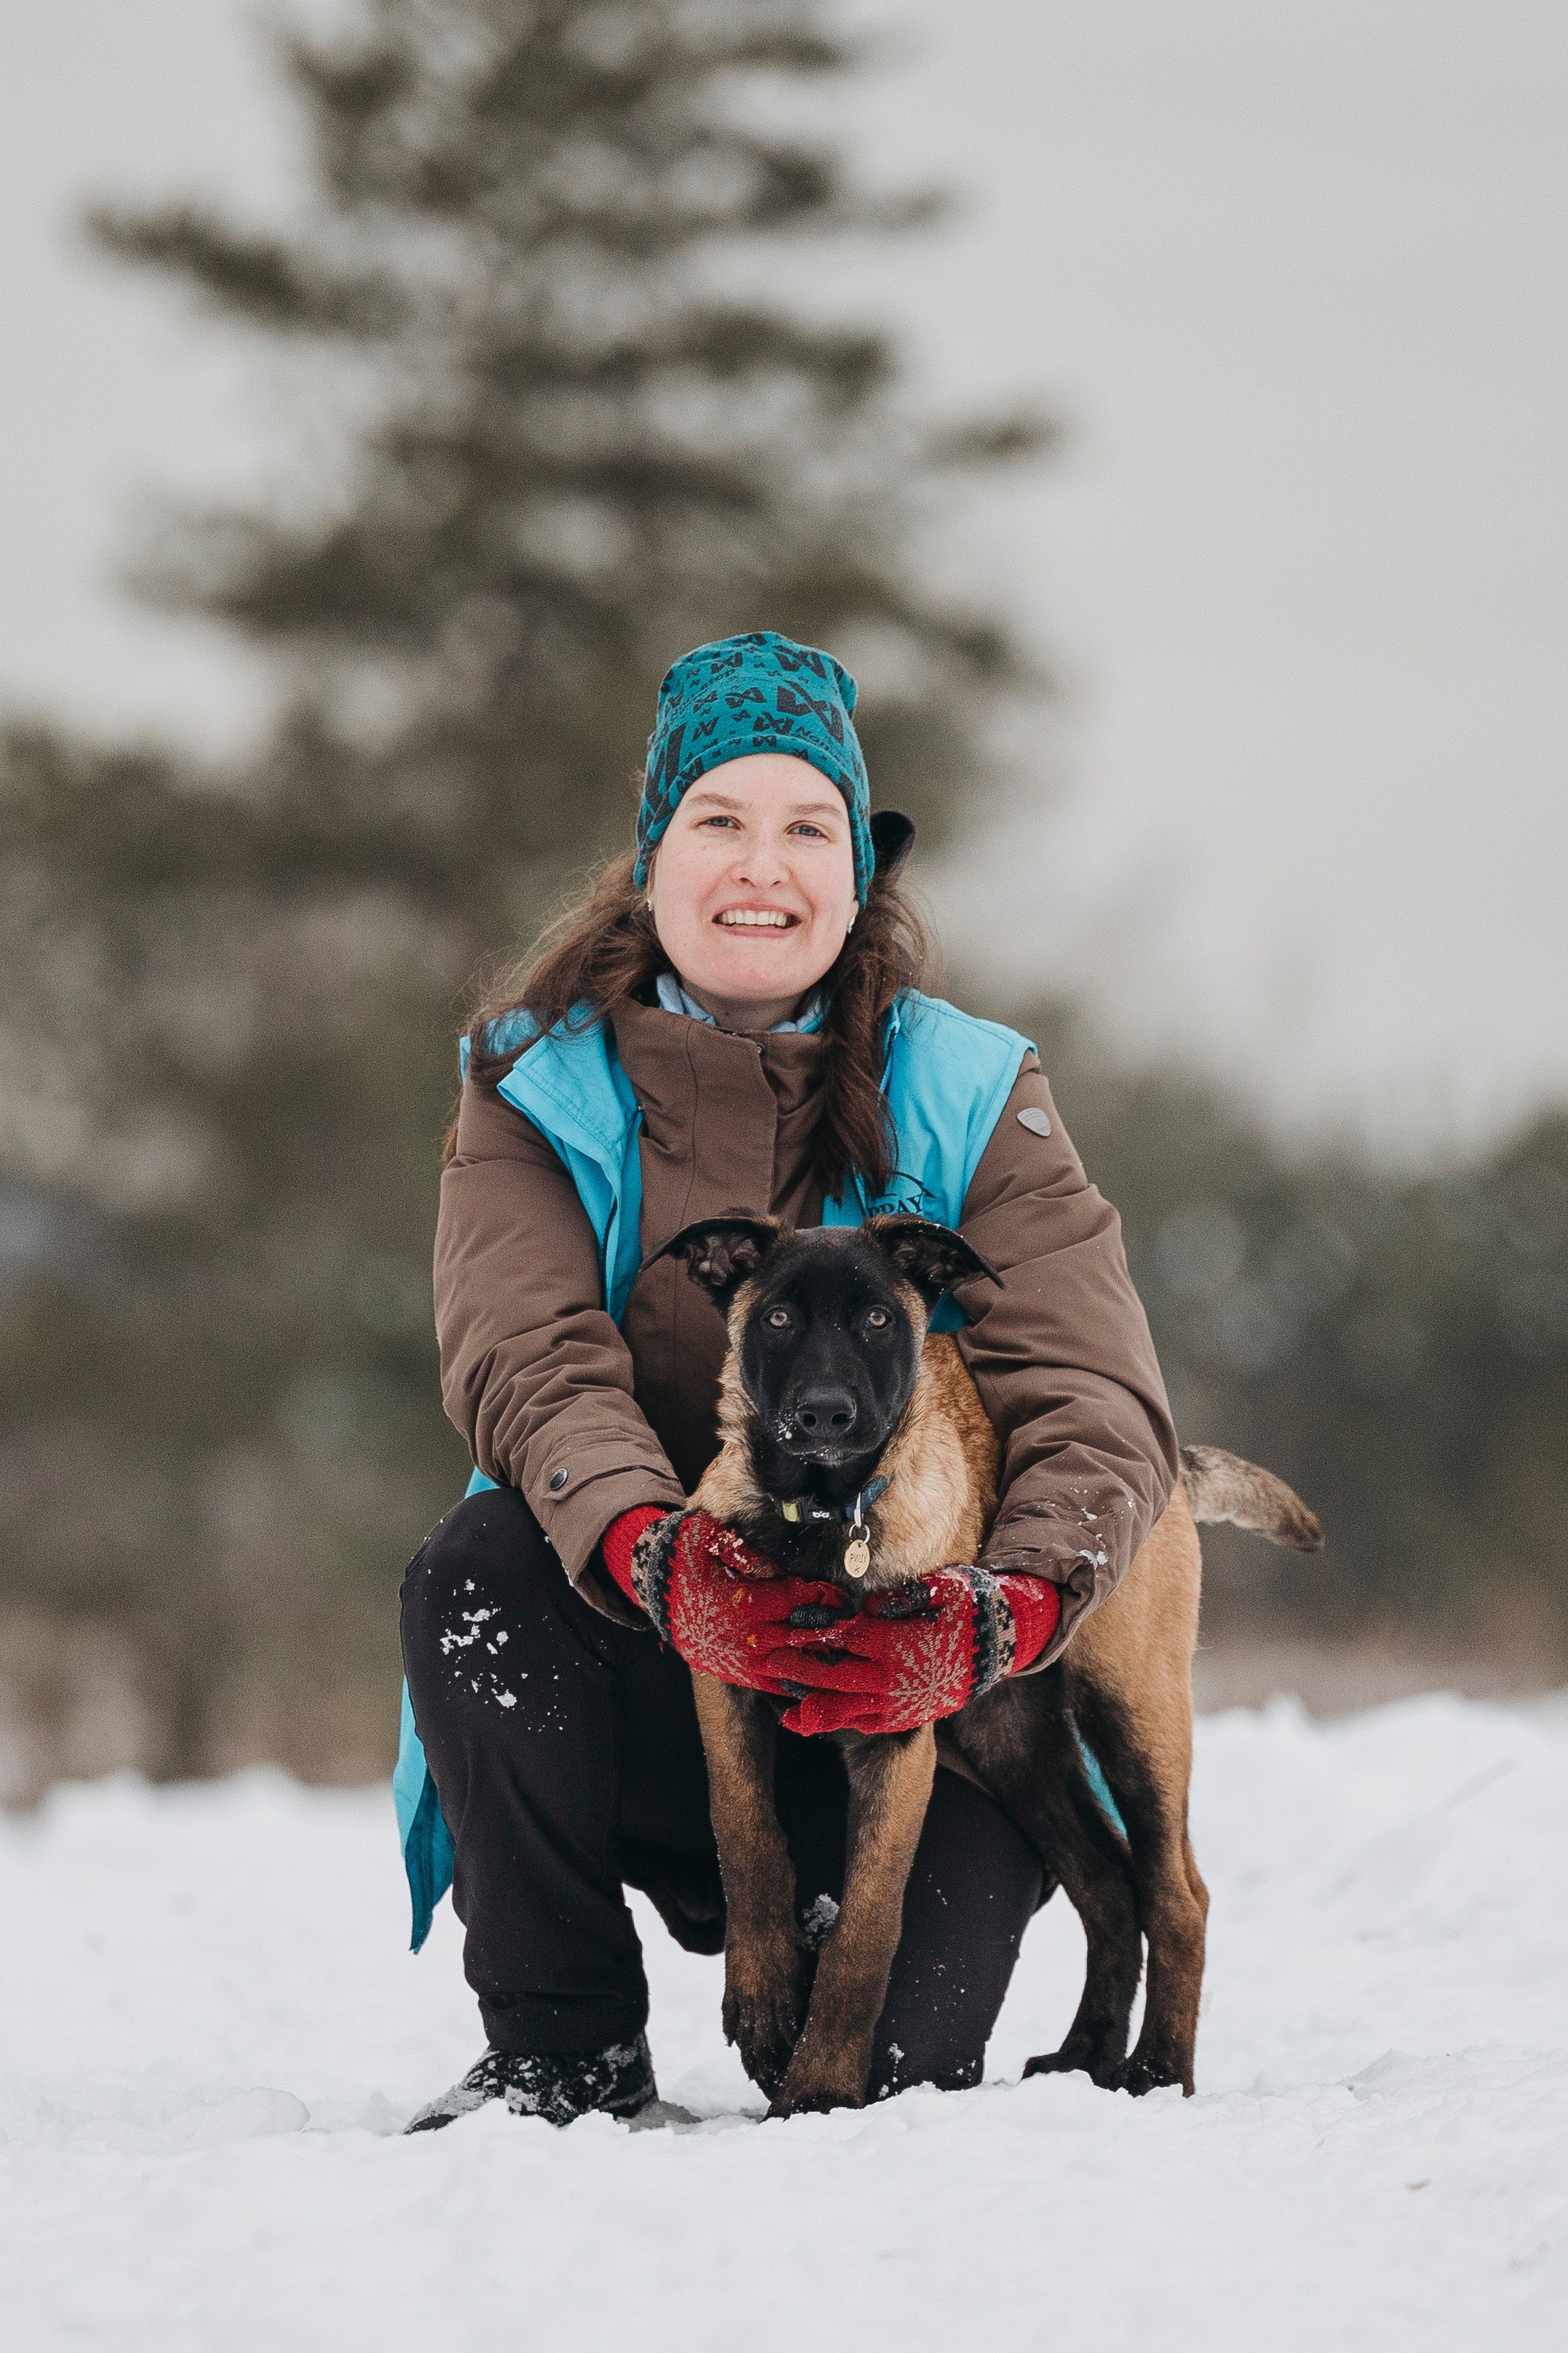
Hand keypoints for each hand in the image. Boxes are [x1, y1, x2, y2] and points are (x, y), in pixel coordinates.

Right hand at [600, 1506, 854, 1695]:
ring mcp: (740, 1659)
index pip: (790, 1600)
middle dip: (826, 1630)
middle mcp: (744, 1634)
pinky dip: (797, 1682)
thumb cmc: (687, 1558)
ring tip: (845, 1653)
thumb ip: (744, 1548)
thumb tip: (775, 1549)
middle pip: (797, 1635)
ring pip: (790, 1663)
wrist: (657, 1592)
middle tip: (851, 1624)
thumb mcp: (709, 1539)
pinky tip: (820, 1678)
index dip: (816, 1597)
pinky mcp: (736, 1673)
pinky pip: (773, 1684)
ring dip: (817, 1659)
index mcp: (740, 1601)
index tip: (836, 1594)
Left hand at [768, 1564, 1061, 1736]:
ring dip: (811, 1703)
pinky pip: (865, 1723)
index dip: (812, 1633)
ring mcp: (900, 1702)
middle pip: (836, 1675)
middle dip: (799, 1668)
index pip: (845, 1638)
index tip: (784, 1629)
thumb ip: (902, 1597)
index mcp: (898, 1642)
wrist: (1003, 1645)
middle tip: (769, 1660)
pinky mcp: (906, 1717)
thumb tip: (872, 1602)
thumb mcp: (940, 1588)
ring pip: (846, 1707)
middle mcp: (895, 1677)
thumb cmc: (969, 1608)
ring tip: (781, 1701)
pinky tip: (812, 1721)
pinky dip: (837, 1722)